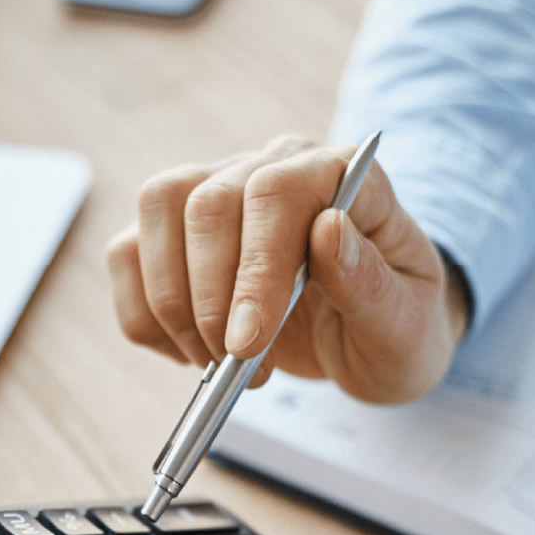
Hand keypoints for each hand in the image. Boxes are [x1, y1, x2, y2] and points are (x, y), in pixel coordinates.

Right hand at [106, 136, 468, 404]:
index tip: (248, 341)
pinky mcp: (179, 234)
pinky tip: (191, 353)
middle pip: (206, 201)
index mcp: (341, 175)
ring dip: (172, 303)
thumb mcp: (406, 325)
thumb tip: (328, 230)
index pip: (275, 191)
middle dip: (209, 298)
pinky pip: (127, 254)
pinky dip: (144, 316)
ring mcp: (220, 191)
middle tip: (237, 367)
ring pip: (157, 210)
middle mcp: (274, 167)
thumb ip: (372, 282)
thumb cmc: (398, 327)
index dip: (253, 267)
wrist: (375, 338)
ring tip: (218, 365)